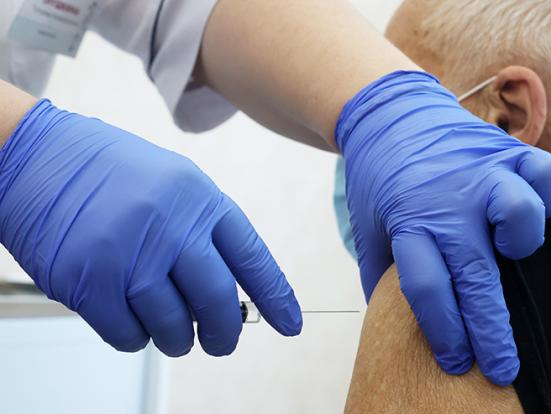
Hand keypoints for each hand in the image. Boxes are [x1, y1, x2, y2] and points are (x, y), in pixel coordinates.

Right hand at [0, 100, 301, 355]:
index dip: (275, 296)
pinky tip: (131, 320)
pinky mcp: (90, 283)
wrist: (36, 155)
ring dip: (177, 339)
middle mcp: (170, 226)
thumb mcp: (174, 182)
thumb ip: (203, 230)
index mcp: (199, 199)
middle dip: (224, 333)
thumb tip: (230, 289)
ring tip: (170, 331)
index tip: (290, 323)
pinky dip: (136, 338)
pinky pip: (129, 335)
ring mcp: (130, 255)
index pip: (252, 257)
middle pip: (218, 301)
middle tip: (221, 342)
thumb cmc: (107, 171)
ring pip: (174, 326)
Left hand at [337, 72, 550, 385]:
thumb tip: (393, 324)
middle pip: (476, 273)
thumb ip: (382, 274)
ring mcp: (481, 173)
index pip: (428, 287)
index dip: (445, 331)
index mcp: (408, 223)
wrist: (390, 116)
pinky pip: (547, 173)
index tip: (455, 361)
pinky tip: (536, 210)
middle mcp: (448, 201)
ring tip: (510, 252)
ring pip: (522, 213)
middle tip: (501, 368)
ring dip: (522, 242)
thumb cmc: (381, 182)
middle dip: (490, 331)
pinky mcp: (507, 151)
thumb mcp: (371, 230)